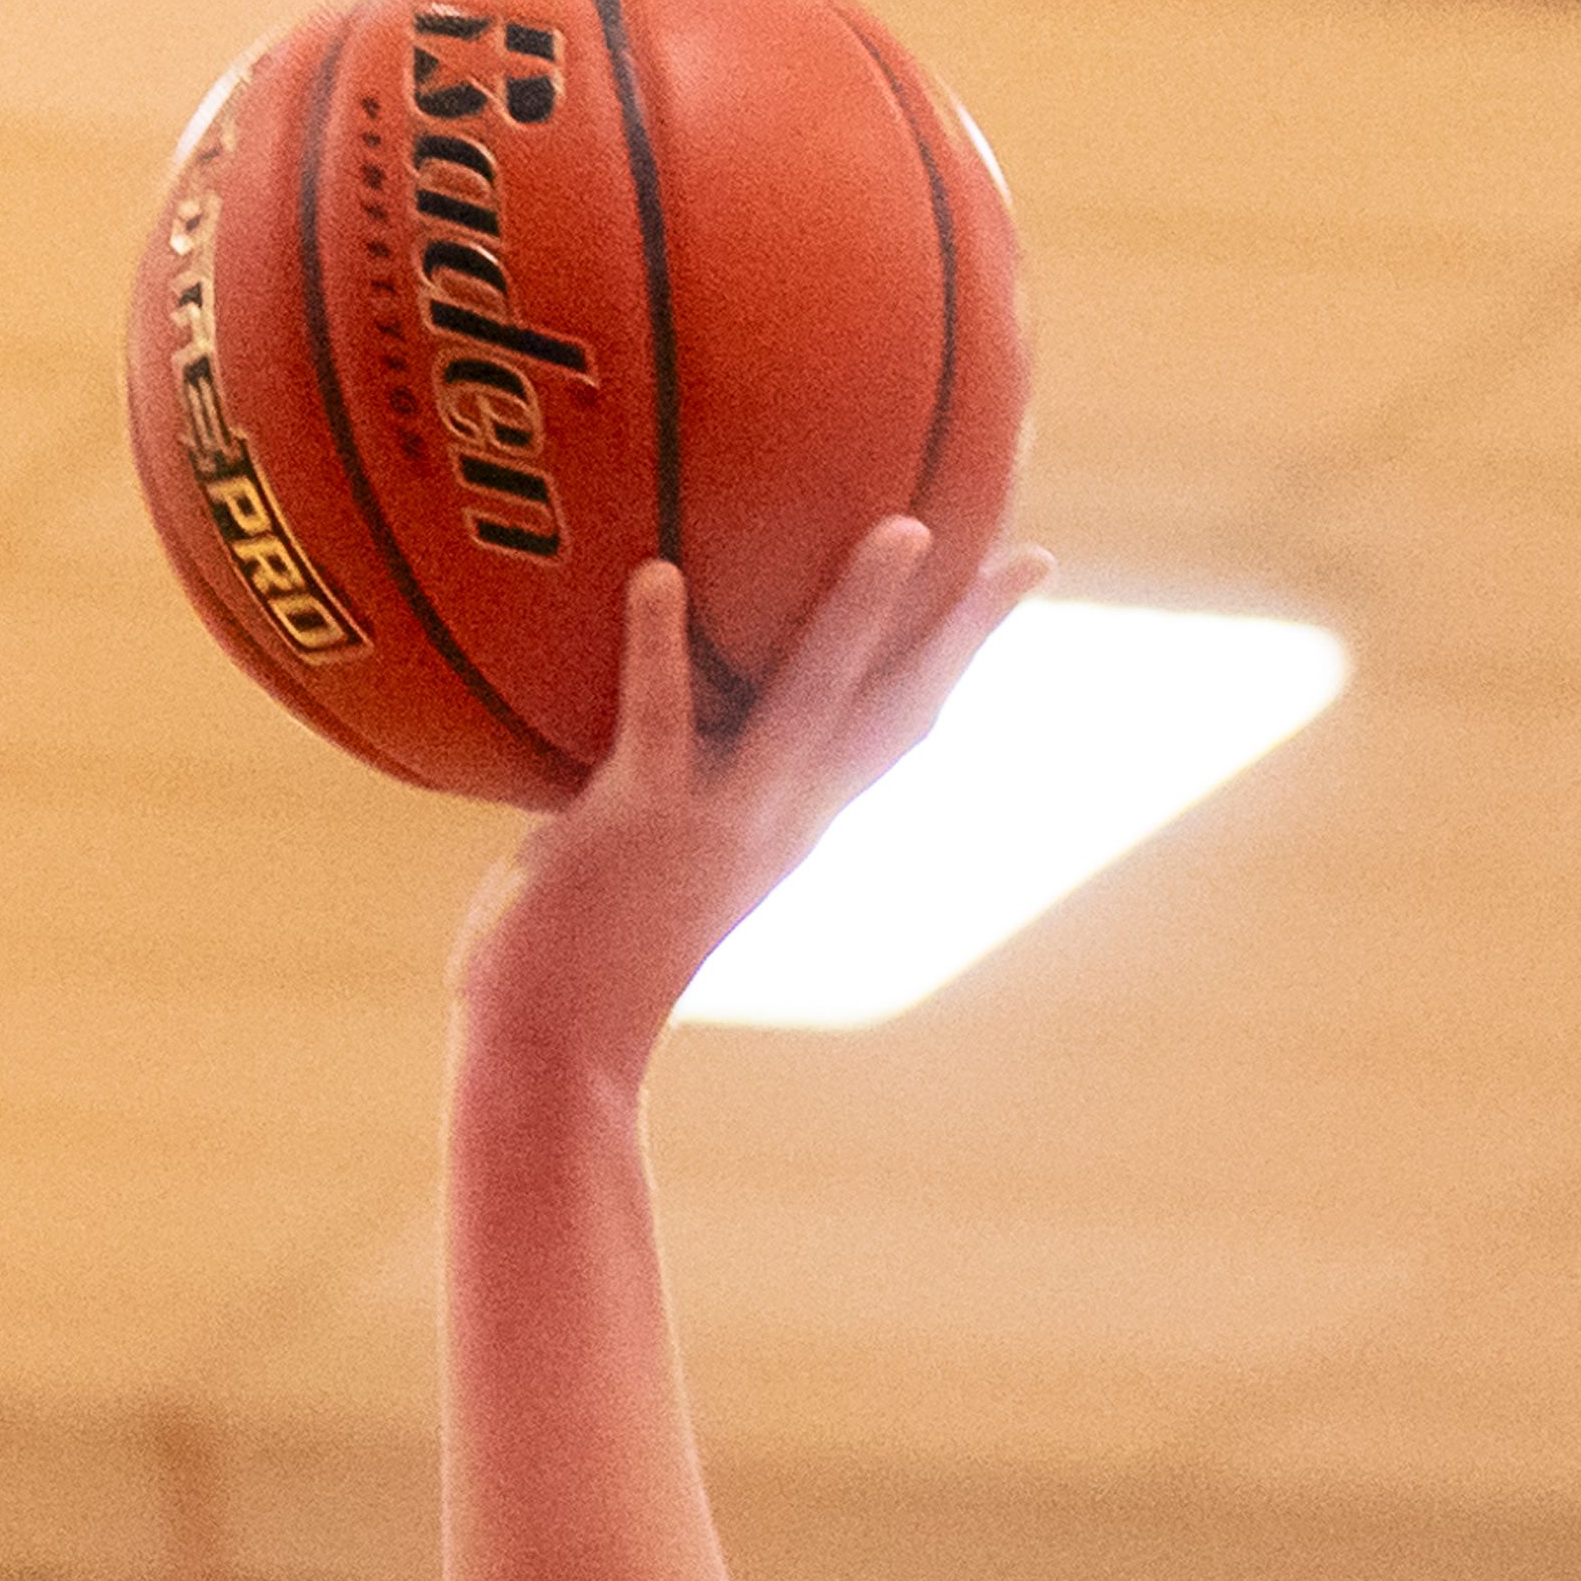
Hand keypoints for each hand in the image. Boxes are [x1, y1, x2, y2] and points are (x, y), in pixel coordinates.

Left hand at [454, 527, 1048, 1086]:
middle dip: (965, 637)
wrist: (552, 1051)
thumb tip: (643, 723)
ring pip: (810, 701)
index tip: (1011, 592)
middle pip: (896, 714)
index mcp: (789, 828)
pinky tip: (656, 572)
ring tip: (903, 530)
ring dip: (860, 615)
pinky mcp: (636, 818)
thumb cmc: (580, 962)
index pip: (892, 735)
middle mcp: (776, 822)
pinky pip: (655, 715)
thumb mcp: (645, 865)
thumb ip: (664, 788)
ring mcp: (716, 820)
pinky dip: (654, 645)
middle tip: (1029, 559)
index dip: (955, 663)